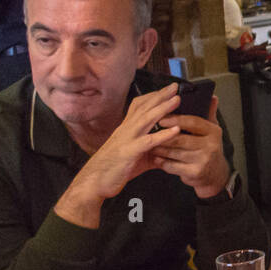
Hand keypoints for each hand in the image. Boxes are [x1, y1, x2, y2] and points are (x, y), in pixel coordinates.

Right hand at [57, 84, 182, 226]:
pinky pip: (148, 141)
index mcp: (126, 129)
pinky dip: (163, 135)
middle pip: (144, 108)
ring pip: (146, 120)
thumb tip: (167, 152)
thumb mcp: (135, 158)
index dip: (153, 97)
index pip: (139, 107)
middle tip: (175, 86)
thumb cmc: (114, 169)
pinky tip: (176, 130)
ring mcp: (127, 140)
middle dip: (160, 96)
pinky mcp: (129, 153)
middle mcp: (126, 130)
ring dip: (163, 109)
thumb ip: (152, 152)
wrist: (93, 183)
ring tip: (177, 100)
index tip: (167, 89)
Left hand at [153, 95, 230, 198]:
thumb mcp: (211, 130)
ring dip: (159, 148)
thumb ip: (208, 113)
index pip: (193, 122)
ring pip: (174, 152)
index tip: (161, 118)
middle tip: (149, 131)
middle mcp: (211, 146)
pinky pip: (172, 166)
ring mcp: (203, 160)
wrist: (214, 174)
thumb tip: (212, 97)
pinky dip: (162, 161)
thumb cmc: (207, 148)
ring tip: (149, 143)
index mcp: (213, 132)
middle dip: (163, 135)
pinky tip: (156, 158)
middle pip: (181, 138)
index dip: (176, 119)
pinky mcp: (194, 173)